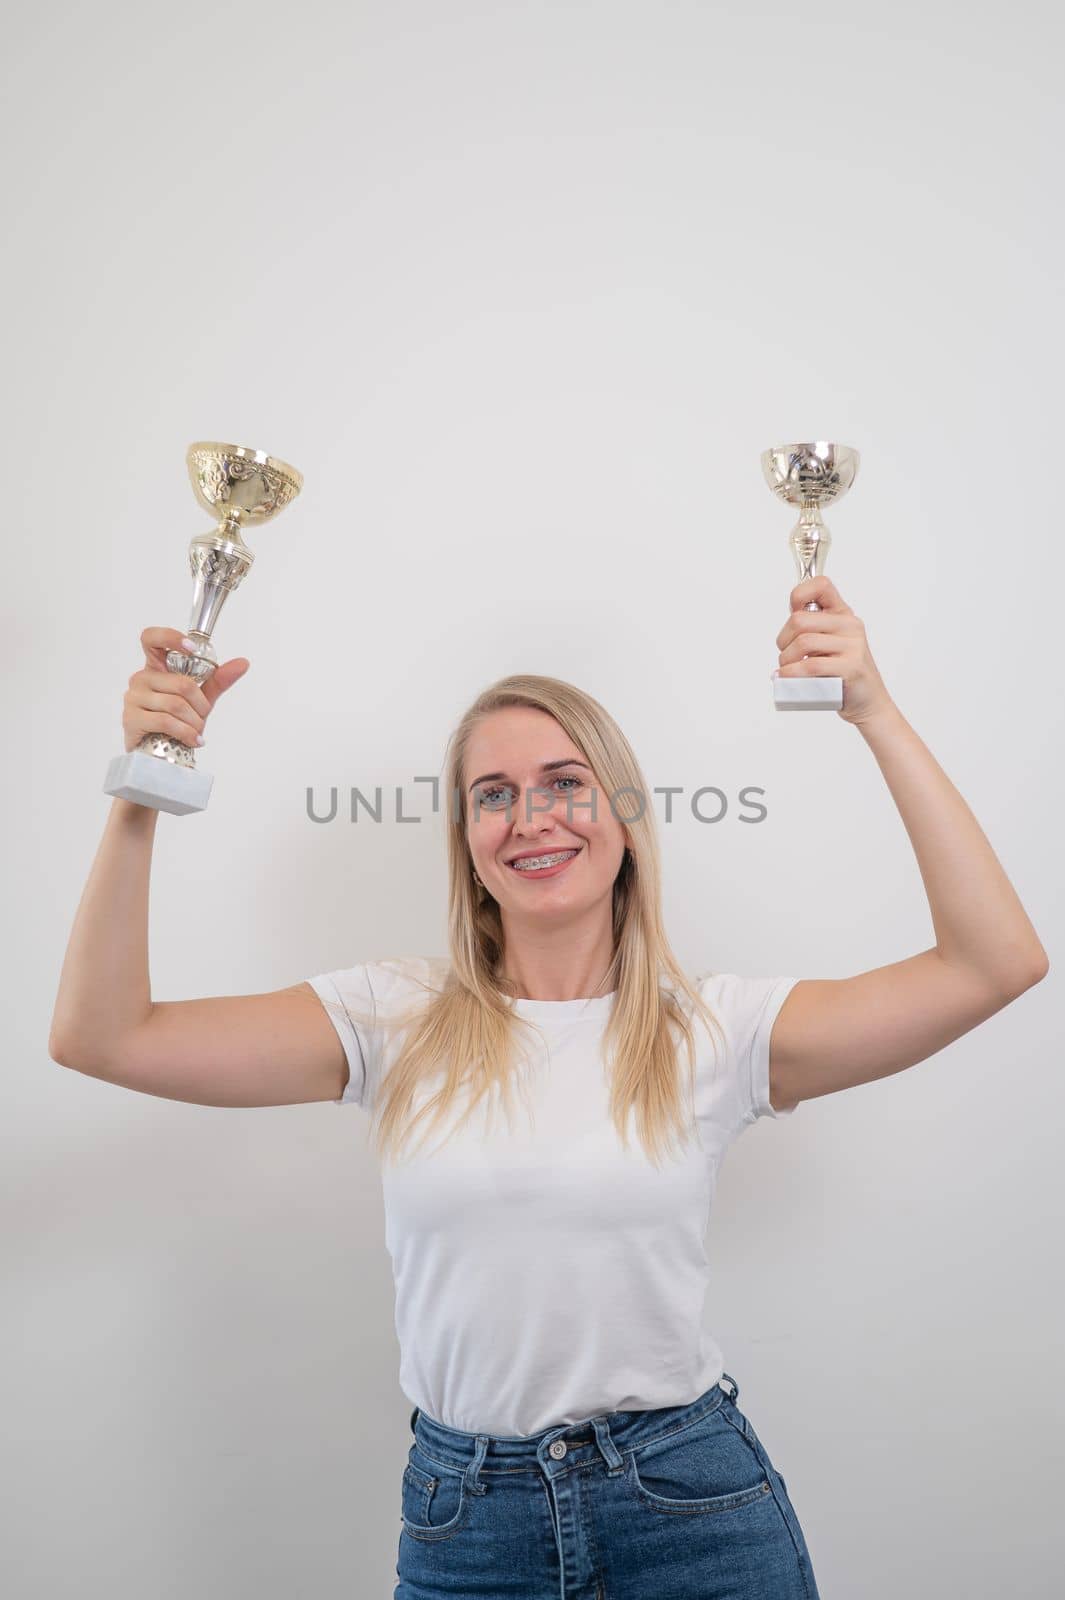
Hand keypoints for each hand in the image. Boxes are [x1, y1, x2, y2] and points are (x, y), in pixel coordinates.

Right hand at [122, 626, 249, 752]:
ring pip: (176, 704)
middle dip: (201, 705)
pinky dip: (186, 733)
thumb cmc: (177, 721)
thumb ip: (218, 680)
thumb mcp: (200, 699)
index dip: (170, 637)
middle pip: (181, 683)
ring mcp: (133, 697)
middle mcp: (141, 678)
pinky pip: (165, 721)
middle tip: (202, 717)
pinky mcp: (131, 718)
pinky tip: (192, 740)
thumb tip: (243, 663)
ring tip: (195, 731)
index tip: (192, 650)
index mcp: (156, 667)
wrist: (161, 752)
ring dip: (194, 722)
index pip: (152, 638)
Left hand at [774, 576, 894, 725]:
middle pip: (800, 620)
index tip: (793, 614)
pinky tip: (785, 678)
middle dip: (783, 640)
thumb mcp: (830, 645)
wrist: (868, 702)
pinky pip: (811, 665)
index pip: (821, 585)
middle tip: (786, 656)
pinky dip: (792, 673)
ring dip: (786, 659)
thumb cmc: (842, 675)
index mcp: (843, 615)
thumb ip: (812, 630)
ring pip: (803, 642)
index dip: (799, 594)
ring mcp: (853, 646)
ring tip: (786, 671)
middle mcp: (850, 626)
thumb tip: (787, 624)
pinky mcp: (851, 668)